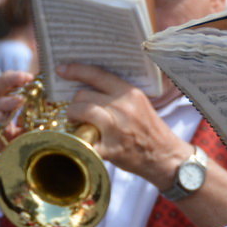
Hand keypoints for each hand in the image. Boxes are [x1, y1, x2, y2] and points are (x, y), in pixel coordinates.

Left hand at [60, 63, 191, 187]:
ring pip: (79, 111)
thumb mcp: (139, 104)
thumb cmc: (150, 129)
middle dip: (76, 102)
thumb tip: (86, 87)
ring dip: (73, 116)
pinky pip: (82, 138)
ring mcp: (116, 129)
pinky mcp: (110, 149)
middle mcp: (123, 108)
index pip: (97, 75)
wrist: (166, 157)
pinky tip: (84, 140)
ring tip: (76, 122)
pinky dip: (78, 139)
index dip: (75, 70)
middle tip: (79, 110)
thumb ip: (117, 95)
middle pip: (83, 95)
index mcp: (131, 94)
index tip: (61, 70)